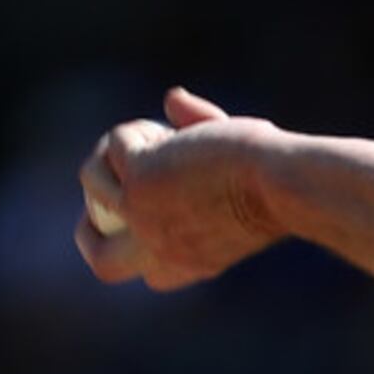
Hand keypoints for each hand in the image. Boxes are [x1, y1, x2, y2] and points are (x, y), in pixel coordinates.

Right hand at [75, 87, 288, 290]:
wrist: (283, 186)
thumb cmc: (275, 186)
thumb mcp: (232, 174)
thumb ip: (198, 138)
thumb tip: (171, 99)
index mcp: (190, 264)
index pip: (151, 275)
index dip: (144, 243)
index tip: (163, 209)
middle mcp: (160, 250)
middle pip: (101, 261)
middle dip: (91, 225)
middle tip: (117, 185)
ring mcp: (142, 216)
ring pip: (91, 181)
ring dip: (116, 151)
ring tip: (159, 136)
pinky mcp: (138, 180)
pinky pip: (114, 146)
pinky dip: (137, 130)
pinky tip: (170, 128)